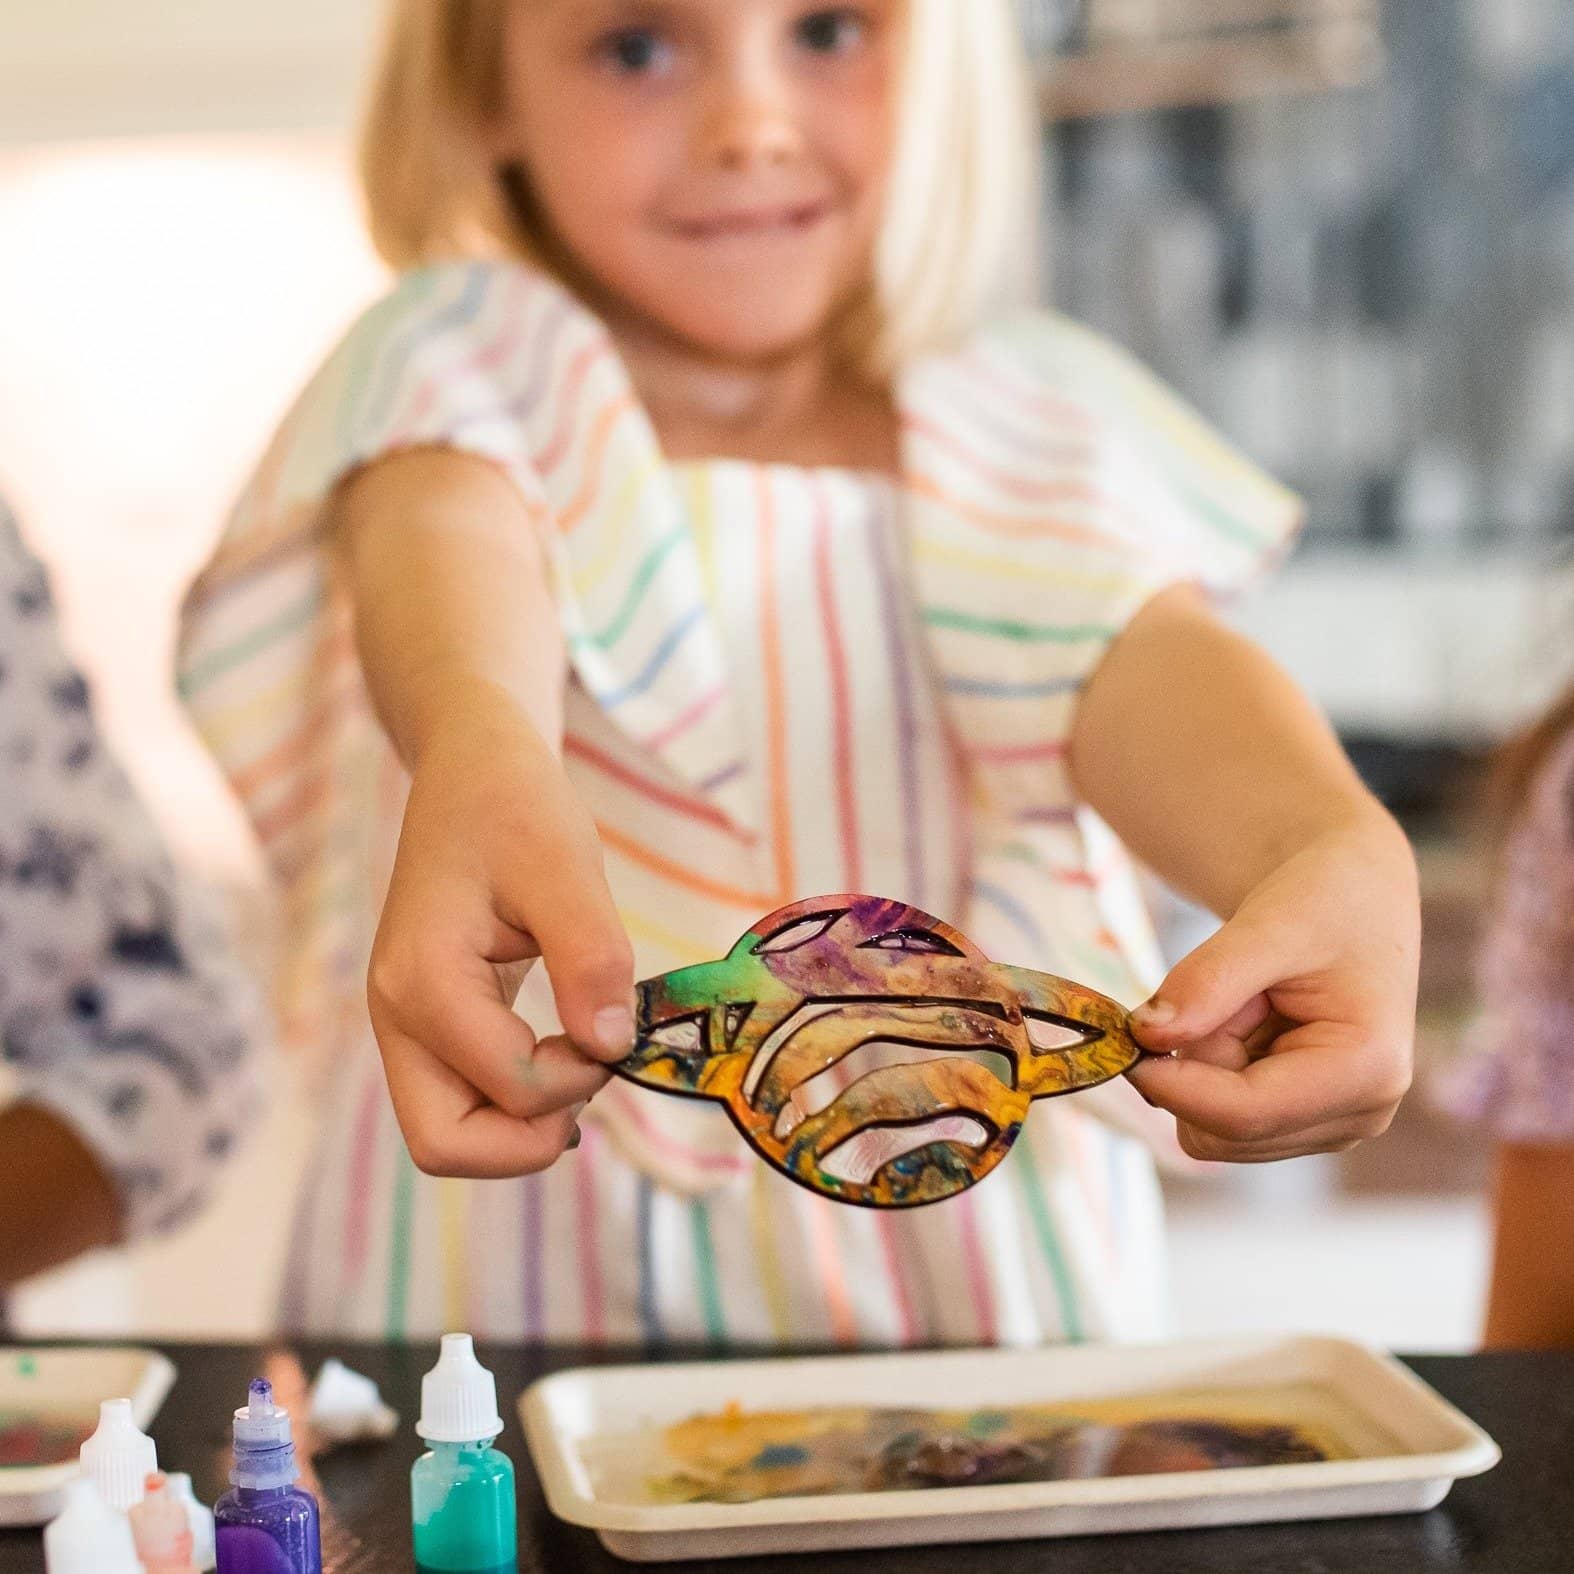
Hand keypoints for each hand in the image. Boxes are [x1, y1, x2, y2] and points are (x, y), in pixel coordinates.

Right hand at [367, 679, 634, 1177]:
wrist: (470, 769)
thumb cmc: (515, 806)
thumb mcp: (566, 866)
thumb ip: (590, 957)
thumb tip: (611, 1046)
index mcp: (423, 979)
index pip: (508, 1089)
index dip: (578, 1077)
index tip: (614, 1026)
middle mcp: (396, 1014)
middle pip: (443, 1145)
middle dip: (528, 1138)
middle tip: (591, 1072)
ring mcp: (402, 1022)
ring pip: (444, 1133)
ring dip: (519, 1123)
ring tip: (579, 1059)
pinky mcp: (423, 1020)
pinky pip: (456, 1097)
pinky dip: (511, 1100)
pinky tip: (563, 1057)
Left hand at [1124, 811, 1418, 1162]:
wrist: (1356, 899)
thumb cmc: (1326, 902)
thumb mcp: (1267, 924)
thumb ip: (1207, 982)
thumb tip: (1145, 1037)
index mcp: (1367, 1071)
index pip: (1244, 1114)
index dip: (1172, 1085)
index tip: (1125, 1040)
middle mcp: (1360, 1115)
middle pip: (1224, 1130)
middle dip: (1198, 1064)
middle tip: (1223, 992)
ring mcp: (1334, 1126)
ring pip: (1215, 1128)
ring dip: (1206, 1064)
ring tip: (1248, 1004)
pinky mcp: (1304, 1122)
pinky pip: (1222, 1116)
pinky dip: (1214, 1069)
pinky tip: (1250, 1025)